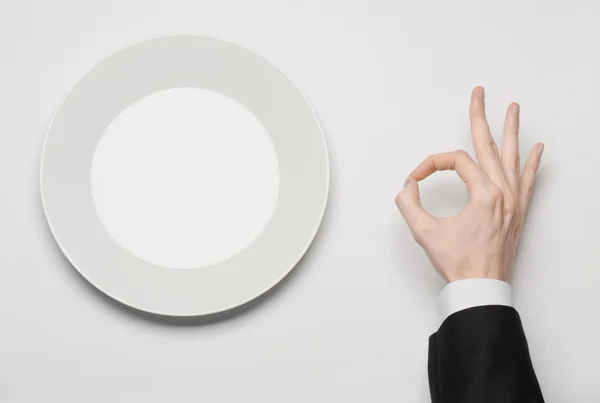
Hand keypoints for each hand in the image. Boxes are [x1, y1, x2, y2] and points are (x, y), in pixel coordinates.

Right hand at [395, 87, 543, 282]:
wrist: (481, 287)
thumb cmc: (458, 262)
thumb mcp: (424, 232)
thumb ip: (409, 203)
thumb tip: (407, 186)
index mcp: (484, 194)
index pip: (456, 161)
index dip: (432, 164)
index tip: (416, 178)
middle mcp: (503, 193)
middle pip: (490, 146)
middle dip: (481, 117)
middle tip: (479, 93)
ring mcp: (514, 202)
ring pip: (512, 157)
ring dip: (511, 131)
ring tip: (513, 108)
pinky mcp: (518, 213)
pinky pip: (527, 180)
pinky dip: (532, 163)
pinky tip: (537, 149)